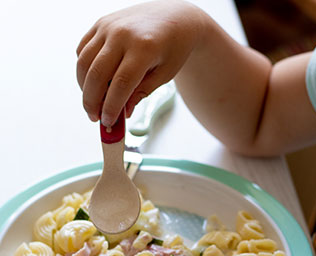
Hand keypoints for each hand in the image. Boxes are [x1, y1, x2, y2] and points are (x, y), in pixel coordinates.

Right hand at [76, 0, 205, 125]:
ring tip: (92, 104)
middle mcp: (122, 34)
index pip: (121, 84)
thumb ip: (142, 92)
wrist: (175, 17)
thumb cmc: (174, 48)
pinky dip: (84, 69)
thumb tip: (123, 112)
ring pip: (84, 61)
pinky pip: (83, 49)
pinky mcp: (100, 23)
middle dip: (92, 101)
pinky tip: (91, 83)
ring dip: (84, 87)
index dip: (111, 106)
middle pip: (97, 74)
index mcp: (144, 48)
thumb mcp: (165, 74)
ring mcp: (108, 26)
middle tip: (95, 118)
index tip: (108, 122)